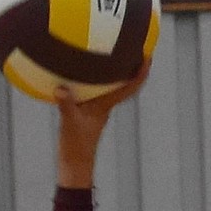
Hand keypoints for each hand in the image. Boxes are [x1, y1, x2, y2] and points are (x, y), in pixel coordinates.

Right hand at [56, 58, 151, 188]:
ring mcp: (96, 108)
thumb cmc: (76, 147)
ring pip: (109, 84)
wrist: (75, 165)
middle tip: (133, 44)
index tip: (148, 56)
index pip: (129, 88)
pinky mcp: (85, 110)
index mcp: (106, 106)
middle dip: (130, 63)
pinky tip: (76, 69)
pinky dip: (89, 78)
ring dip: (113, 69)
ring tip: (110, 50)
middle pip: (123, 81)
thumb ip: (66, 105)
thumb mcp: (70, 124)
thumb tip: (61, 89)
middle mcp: (104, 104)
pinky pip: (91, 89)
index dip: (141, 73)